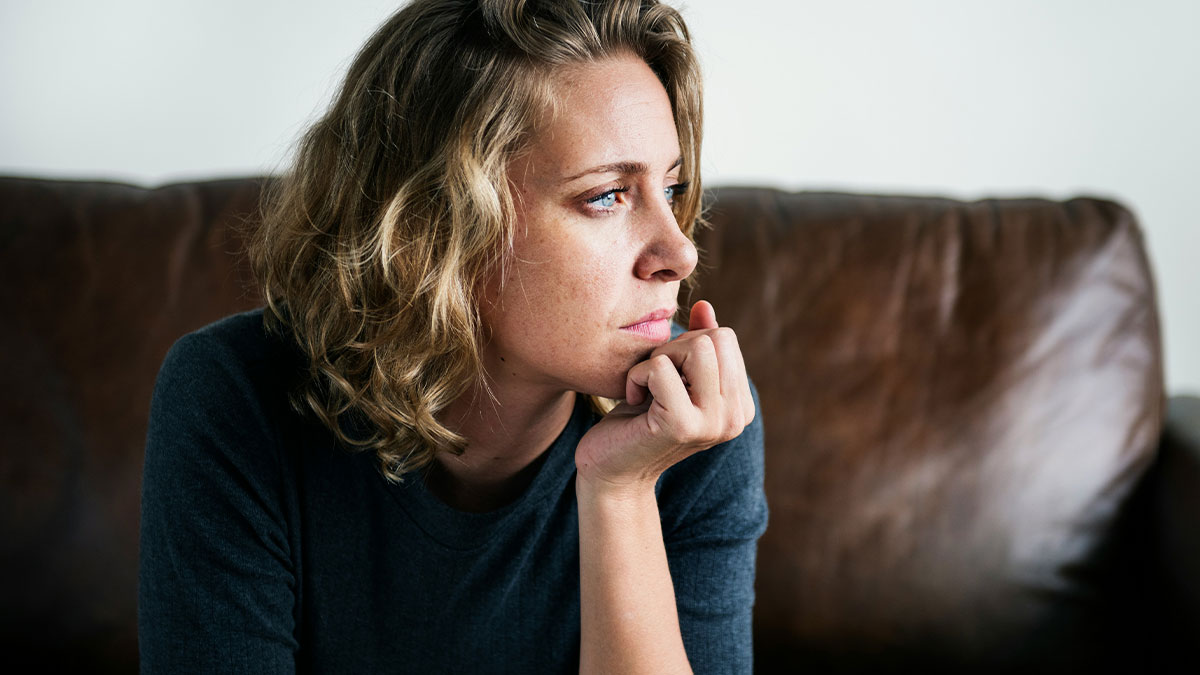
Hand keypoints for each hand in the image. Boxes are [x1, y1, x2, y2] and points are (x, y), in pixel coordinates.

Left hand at [575, 300, 754, 492]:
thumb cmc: (638, 420)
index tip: (668, 377)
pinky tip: (634, 401)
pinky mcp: (682, 426)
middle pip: (716, 338)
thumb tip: (705, 306)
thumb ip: (696, 344)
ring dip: (659, 358)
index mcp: (740, 406)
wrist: (611, 471)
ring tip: (647, 388)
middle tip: (654, 380)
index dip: (687, 345)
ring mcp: (712, 423)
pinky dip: (637, 376)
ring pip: (697, 347)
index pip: (726, 337)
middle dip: (675, 347)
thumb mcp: (673, 377)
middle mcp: (735, 418)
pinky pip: (660, 368)